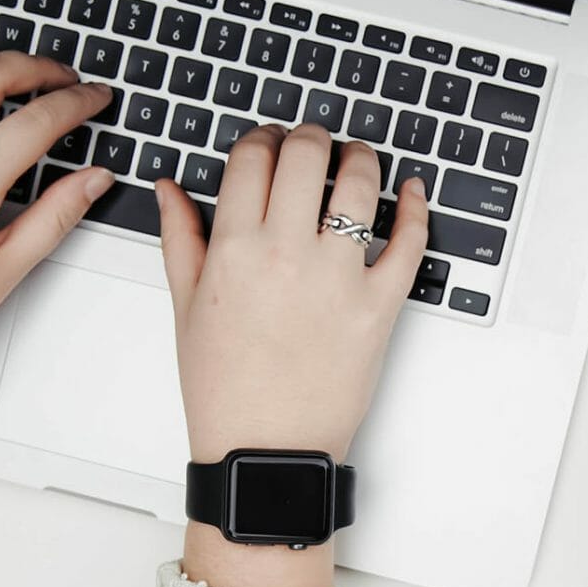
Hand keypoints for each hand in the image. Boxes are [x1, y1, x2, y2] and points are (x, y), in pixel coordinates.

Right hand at [156, 123, 429, 465]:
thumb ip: (180, 238)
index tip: (270, 142)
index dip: (263, 138)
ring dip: (361, 159)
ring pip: (360, 185)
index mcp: (234, 250)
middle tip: (314, 143)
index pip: (252, 158)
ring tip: (357, 161)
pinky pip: (409, 242)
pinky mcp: (380, 306)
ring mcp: (338, 278)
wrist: (265, 450)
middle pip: (306, 155)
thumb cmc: (224, 388)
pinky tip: (412, 192)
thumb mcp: (186, 308)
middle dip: (311, 136)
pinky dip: (416, 208)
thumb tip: (170, 188)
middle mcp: (286, 254)